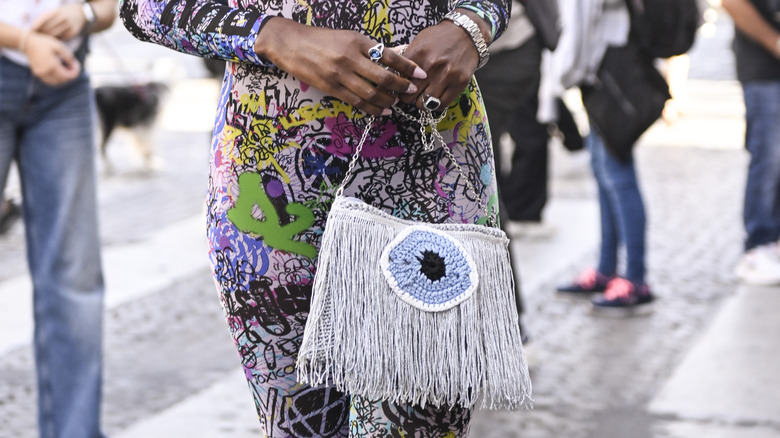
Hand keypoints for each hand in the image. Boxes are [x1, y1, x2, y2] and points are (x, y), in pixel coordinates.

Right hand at [23, 32, 80, 85]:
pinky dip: (57, 78)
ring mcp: (40, 74)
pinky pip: (50, 81)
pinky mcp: (37, 73)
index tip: (76, 63)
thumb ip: (68, 56)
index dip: (75, 72)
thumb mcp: (59, 46)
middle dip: (71, 74)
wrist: (27, 42)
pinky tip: (59, 71)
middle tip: (72, 65)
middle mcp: (46, 72)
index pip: (68, 76)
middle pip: (63, 81)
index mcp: (52, 65)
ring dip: (64, 78)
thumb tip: (73, 64)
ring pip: (56, 83)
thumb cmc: (44, 42)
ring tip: (66, 68)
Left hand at [32, 3, 87, 40]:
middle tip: (37, 36)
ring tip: (44, 39)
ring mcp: (69, 25)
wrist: (80, 13)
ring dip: (48, 37)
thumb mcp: (54, 11)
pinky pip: (62, 38)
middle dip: (41, 32)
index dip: (37, 24)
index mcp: (56, 11)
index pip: (44, 18)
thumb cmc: (63, 13)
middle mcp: (63, 18)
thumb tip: (34, 28)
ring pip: (55, 34)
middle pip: (48, 28)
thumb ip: (45, 18)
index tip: (31, 30)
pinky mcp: (73, 32)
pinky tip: (55, 38)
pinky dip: (57, 38)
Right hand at [256, 18, 426, 116]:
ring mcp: (340, 75)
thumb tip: (394, 57)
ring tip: (396, 103)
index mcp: (357, 42)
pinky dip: (372, 109)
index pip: (388, 55)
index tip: (420, 74)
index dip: (407, 66)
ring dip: (388, 101)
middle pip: (383, 77)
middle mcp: (350, 58)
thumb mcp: (348, 37)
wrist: (291, 44)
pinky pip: (356, 102)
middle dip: (401, 87)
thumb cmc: (322, 39)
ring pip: (371, 94)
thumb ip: (369, 48)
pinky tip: (382, 111)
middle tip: (412, 91)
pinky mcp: (331, 88)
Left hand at [398, 19, 481, 110]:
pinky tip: (435, 97)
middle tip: (411, 94)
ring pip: (424, 104)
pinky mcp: (459, 84)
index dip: (397, 86)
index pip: (398, 80)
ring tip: (423, 96)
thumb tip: (392, 76)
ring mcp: (446, 76)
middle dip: (408, 97)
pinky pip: (440, 105)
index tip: (399, 87)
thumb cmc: (440, 38)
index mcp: (418, 54)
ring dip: (422, 102)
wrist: (467, 33)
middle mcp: (431, 66)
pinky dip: (435, 105)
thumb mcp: (419, 42)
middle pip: (409, 96)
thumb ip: (406, 60)